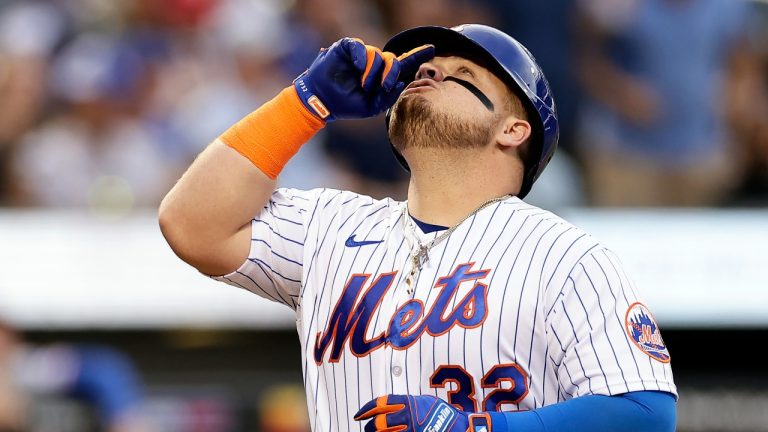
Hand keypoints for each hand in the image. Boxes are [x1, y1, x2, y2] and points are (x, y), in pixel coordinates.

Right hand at [293, 38, 434, 121]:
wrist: (323, 102)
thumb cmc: (347, 105)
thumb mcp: (371, 107)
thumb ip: (387, 97)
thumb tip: (401, 82)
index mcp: (381, 76)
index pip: (402, 64)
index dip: (417, 56)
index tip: (433, 49)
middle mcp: (373, 64)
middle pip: (392, 60)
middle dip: (392, 73)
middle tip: (384, 86)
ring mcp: (361, 55)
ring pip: (377, 55)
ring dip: (373, 71)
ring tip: (364, 85)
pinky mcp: (347, 48)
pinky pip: (360, 46)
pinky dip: (362, 57)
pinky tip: (358, 67)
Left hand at [355, 394, 490, 431]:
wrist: (462, 428)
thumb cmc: (444, 414)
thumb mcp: (426, 401)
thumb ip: (409, 402)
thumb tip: (393, 405)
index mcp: (410, 402)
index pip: (380, 403)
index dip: (366, 409)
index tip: (358, 415)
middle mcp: (409, 415)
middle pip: (379, 422)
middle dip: (368, 427)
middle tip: (365, 429)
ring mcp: (412, 429)